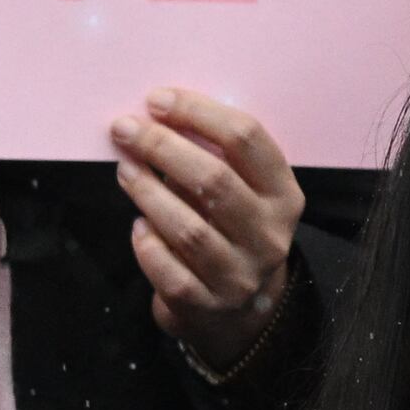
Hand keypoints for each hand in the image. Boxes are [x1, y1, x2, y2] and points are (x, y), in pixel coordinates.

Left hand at [113, 88, 303, 378]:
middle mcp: (270, 235)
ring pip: (189, 229)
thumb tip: (157, 116)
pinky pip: (169, 271)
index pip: (247, 141)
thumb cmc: (231, 231)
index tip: (156, 100)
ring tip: (125, 169)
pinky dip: (147, 245)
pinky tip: (138, 227)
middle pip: (214, 181)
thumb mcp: (244, 194)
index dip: (198, 113)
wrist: (239, 309)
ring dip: (148, 192)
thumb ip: (214, 158)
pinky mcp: (208, 303)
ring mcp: (241, 274)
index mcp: (284, 196)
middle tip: (126, 129)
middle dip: (162, 147)